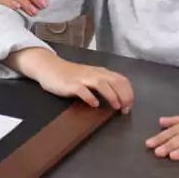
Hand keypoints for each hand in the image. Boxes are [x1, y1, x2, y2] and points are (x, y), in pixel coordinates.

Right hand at [8, 48, 133, 112]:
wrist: (49, 67)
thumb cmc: (71, 75)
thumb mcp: (90, 77)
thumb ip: (103, 85)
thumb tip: (118, 99)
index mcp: (101, 73)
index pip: (121, 80)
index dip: (128, 93)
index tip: (129, 106)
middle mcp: (94, 74)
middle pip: (115, 82)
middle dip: (124, 96)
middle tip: (125, 110)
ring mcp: (82, 78)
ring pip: (102, 84)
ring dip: (111, 95)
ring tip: (115, 107)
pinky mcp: (71, 84)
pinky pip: (82, 90)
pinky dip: (90, 97)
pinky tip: (94, 104)